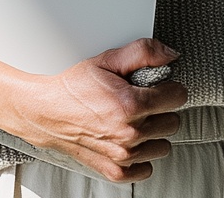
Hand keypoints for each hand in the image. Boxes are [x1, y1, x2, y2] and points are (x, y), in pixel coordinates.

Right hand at [6, 38, 187, 182]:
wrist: (44, 112)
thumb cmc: (75, 87)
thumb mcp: (109, 59)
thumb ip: (145, 52)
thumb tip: (172, 55)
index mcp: (131, 105)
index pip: (179, 97)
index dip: (170, 88)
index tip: (159, 87)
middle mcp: (128, 133)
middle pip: (173, 122)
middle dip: (163, 110)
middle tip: (145, 103)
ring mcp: (120, 154)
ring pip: (162, 146)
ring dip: (154, 134)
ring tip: (138, 122)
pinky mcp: (110, 169)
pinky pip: (143, 171)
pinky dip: (142, 158)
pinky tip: (134, 143)